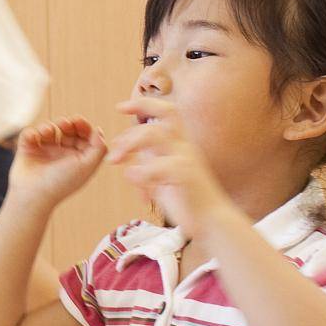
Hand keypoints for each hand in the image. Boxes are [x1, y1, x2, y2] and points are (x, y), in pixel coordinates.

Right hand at [10, 116, 106, 206]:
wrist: (33, 195)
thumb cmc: (61, 183)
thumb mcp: (87, 166)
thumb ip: (98, 148)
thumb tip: (98, 130)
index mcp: (77, 158)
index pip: (83, 136)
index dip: (82, 126)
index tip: (78, 121)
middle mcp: (62, 154)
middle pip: (67, 130)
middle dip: (67, 123)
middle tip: (65, 124)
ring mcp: (44, 151)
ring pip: (49, 129)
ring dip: (49, 126)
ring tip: (47, 132)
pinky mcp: (28, 150)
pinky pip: (30, 133)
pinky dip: (32, 133)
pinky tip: (35, 138)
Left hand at [107, 99, 227, 237]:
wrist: (210, 221)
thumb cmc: (186, 199)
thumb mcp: (162, 175)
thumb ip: (147, 160)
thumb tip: (124, 152)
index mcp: (180, 144)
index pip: (166, 111)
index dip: (143, 104)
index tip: (120, 107)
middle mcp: (185, 146)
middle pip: (165, 114)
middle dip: (137, 114)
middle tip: (114, 134)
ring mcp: (187, 159)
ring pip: (157, 135)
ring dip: (130, 143)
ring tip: (114, 160)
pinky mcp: (187, 175)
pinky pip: (161, 165)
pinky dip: (142, 171)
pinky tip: (133, 181)